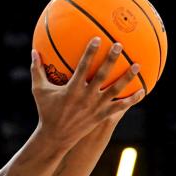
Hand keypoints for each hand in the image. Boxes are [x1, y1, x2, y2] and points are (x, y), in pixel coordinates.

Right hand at [30, 38, 145, 146]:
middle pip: (102, 75)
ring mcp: (96, 107)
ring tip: (137, 65)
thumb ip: (37, 70)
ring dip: (127, 78)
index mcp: (72, 89)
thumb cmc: (46, 111)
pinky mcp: (102, 116)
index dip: (90, 52)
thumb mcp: (39, 90)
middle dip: (111, 59)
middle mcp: (86, 97)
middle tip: (120, 45)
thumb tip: (33, 51)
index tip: (98, 38)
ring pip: (115, 90)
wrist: (56, 137)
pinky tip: (142, 91)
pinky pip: (120, 107)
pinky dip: (132, 99)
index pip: (83, 66)